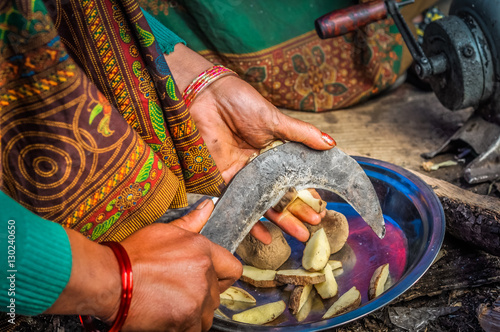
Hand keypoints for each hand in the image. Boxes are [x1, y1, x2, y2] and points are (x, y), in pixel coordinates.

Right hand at [47, 199, 240, 331]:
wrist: (110, 279)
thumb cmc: (133, 255)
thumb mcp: (165, 231)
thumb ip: (191, 222)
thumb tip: (208, 206)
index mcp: (203, 250)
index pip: (233, 268)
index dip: (222, 276)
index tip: (212, 280)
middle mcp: (205, 272)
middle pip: (217, 293)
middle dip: (202, 294)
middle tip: (179, 291)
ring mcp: (197, 297)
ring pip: (207, 312)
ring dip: (194, 311)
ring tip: (171, 303)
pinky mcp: (187, 318)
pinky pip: (196, 328)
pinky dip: (185, 326)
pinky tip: (168, 316)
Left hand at [165, 45, 334, 242]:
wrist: (207, 96)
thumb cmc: (241, 102)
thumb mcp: (275, 119)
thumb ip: (301, 134)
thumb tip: (331, 143)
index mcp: (275, 153)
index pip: (295, 178)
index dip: (308, 193)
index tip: (322, 208)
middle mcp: (260, 168)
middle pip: (281, 195)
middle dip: (298, 212)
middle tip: (314, 228)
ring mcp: (242, 175)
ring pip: (263, 204)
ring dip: (280, 221)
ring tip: (299, 236)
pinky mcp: (223, 180)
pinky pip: (238, 204)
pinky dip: (250, 222)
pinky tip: (264, 236)